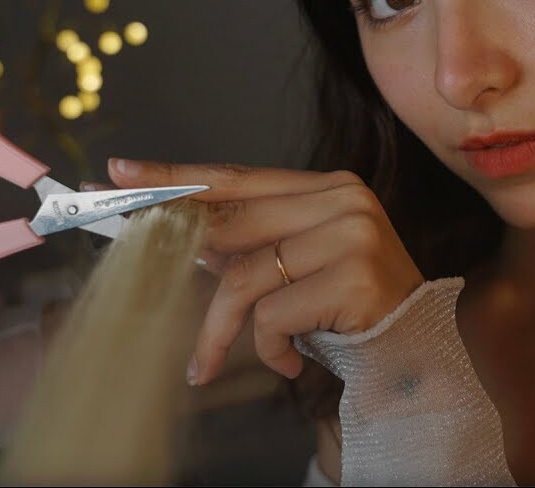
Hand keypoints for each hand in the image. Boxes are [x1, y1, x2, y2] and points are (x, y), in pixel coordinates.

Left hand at [106, 158, 425, 381]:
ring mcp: (352, 235)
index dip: (175, 176)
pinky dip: (267, 347)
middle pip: (232, 225)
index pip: (237, 176)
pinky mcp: (354, 277)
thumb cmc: (348, 308)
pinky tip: (291, 361)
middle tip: (147, 285)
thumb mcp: (296, 265)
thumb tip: (179, 236)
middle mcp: (343, 200)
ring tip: (214, 360)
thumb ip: (250, 243)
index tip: (120, 173)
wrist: (414, 350)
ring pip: (244, 276)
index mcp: (327, 186)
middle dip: (183, 263)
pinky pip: (271, 314)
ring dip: (222, 330)